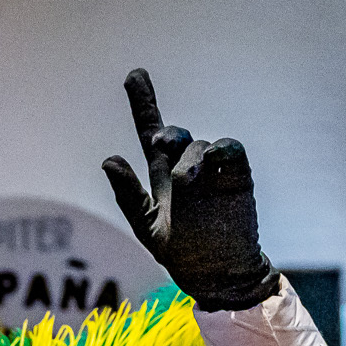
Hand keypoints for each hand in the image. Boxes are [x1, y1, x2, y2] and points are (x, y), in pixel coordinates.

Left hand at [100, 69, 280, 310]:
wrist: (218, 271)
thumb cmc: (181, 252)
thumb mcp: (146, 228)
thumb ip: (128, 195)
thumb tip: (108, 159)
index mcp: (162, 175)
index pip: (150, 132)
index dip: (143, 102)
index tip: (135, 75)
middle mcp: (186, 166)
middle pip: (175, 135)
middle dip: (167, 134)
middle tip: (161, 142)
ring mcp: (213, 169)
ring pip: (198, 145)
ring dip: (190, 159)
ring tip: (186, 183)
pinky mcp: (236, 174)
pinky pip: (229, 148)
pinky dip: (220, 149)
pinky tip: (212, 159)